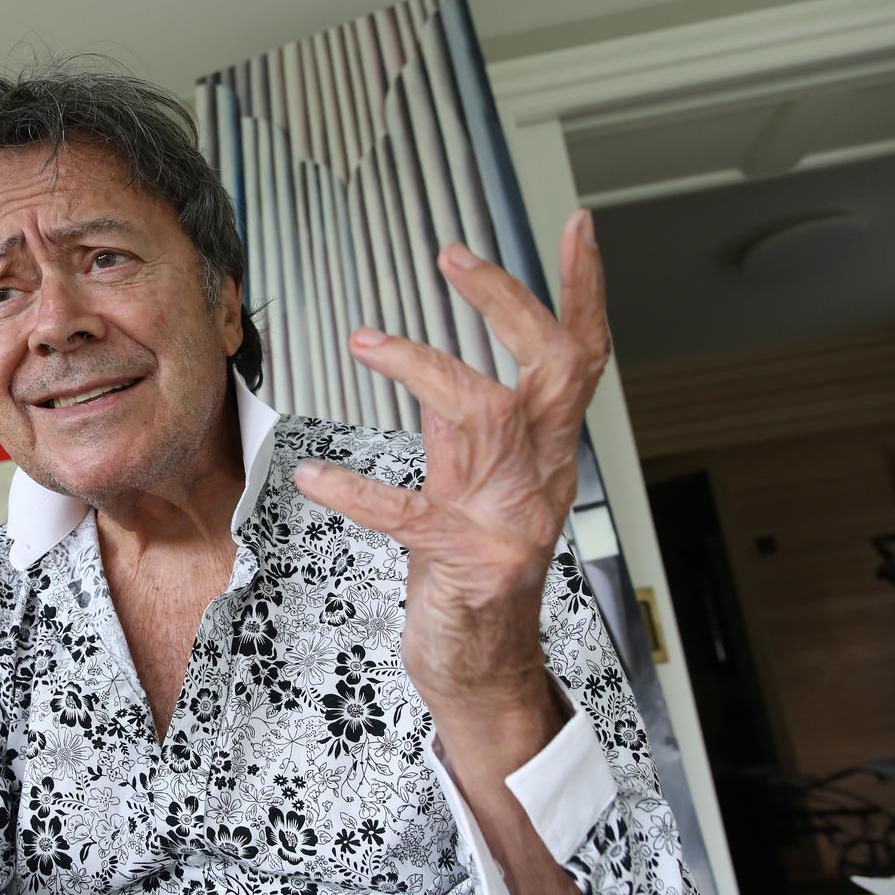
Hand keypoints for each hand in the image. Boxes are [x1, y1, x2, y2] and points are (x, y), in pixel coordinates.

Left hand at [295, 210, 610, 720]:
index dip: (584, 291)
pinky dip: (356, 488)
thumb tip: (435, 369)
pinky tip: (310, 473)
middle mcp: (542, 478)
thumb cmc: (473, 575)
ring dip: (422, 367)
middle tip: (454, 257)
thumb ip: (460, 434)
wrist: (481, 669)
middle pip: (552, 370)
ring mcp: (510, 520)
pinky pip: (408, 512)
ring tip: (364, 340)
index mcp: (548, 455)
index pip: (582, 359)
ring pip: (485, 417)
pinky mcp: (466, 562)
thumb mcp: (471, 490)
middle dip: (506, 304)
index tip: (578, 226)